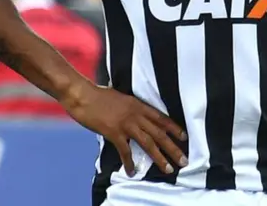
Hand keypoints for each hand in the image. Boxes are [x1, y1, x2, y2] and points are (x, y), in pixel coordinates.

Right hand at [65, 82, 187, 175]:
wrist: (82, 95)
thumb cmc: (98, 95)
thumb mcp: (120, 97)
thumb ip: (130, 106)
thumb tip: (135, 114)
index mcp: (138, 104)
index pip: (161, 118)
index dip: (174, 128)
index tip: (184, 137)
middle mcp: (136, 114)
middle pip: (159, 133)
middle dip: (173, 147)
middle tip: (184, 160)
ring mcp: (126, 124)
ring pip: (148, 143)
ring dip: (159, 157)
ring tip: (168, 169)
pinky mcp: (114, 132)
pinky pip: (125, 151)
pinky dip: (129, 162)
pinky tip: (132, 171)